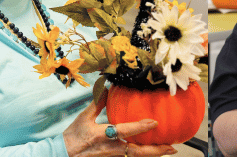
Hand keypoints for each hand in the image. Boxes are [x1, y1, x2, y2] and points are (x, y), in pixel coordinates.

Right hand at [63, 89, 177, 156]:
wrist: (63, 155)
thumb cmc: (73, 136)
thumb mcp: (84, 117)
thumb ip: (98, 102)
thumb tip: (107, 87)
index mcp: (102, 135)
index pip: (124, 131)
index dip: (140, 127)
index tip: (154, 122)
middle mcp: (110, 148)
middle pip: (136, 152)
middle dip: (155, 151)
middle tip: (172, 147)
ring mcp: (112, 156)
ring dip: (153, 154)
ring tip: (169, 149)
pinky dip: (144, 155)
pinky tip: (154, 151)